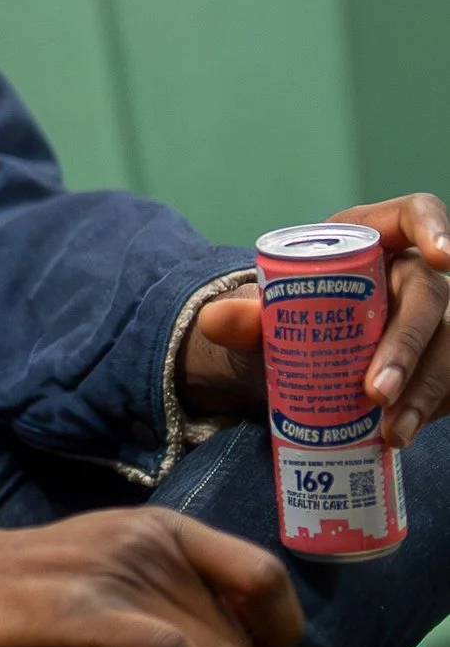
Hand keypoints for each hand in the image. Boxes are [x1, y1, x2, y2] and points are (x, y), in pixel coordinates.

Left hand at [182, 193, 449, 445]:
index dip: (433, 227)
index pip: (412, 214)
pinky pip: (448, 380)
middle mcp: (408, 273)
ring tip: (392, 431)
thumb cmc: (279, 320)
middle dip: (407, 346)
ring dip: (424, 390)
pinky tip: (401, 431)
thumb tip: (218, 320)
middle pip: (429, 296)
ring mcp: (431, 317)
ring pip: (448, 345)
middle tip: (376, 393)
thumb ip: (239, 317)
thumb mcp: (258, 316)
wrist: (285, 362)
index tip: (440, 256)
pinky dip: (430, 407)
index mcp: (365, 240)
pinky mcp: (437, 357)